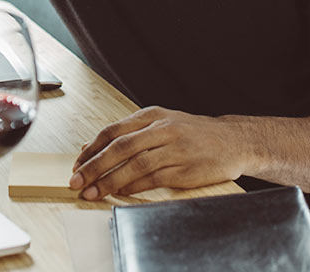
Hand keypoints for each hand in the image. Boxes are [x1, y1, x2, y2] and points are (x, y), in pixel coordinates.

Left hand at [69, 106, 250, 199]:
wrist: (233, 141)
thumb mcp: (162, 123)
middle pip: (119, 147)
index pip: (113, 131)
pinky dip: (133, 187)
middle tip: (76, 180)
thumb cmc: (193, 133)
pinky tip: (120, 193)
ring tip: (93, 192)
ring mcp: (174, 149)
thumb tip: (94, 149)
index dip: (92, 149)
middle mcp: (162, 129)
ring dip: (109, 181)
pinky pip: (153, 179)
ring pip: (134, 165)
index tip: (77, 164)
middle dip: (94, 166)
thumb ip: (130, 134)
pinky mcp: (184, 169)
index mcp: (153, 115)